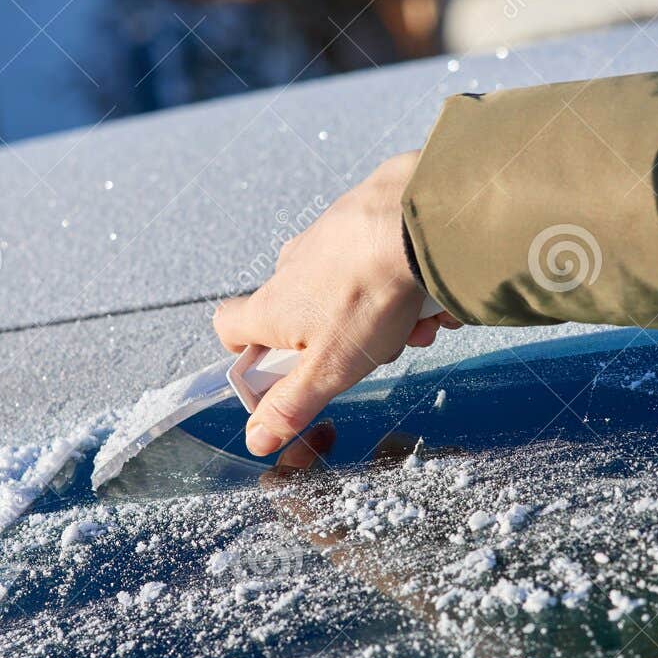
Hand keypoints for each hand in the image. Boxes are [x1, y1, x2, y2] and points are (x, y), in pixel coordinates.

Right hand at [214, 152, 459, 455]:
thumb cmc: (366, 295)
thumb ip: (292, 406)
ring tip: (414, 324)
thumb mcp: (328, 369)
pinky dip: (402, 285)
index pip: (229, 326)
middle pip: (302, 317)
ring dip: (382, 318)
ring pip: (347, 293)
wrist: (414, 219)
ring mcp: (326, 240)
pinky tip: (428, 296)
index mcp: (272, 307)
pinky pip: (378, 264)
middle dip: (341, 343)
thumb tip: (257, 438)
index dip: (245, 353)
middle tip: (373, 352)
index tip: (275, 370)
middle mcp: (291, 269)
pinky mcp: (363, 219)